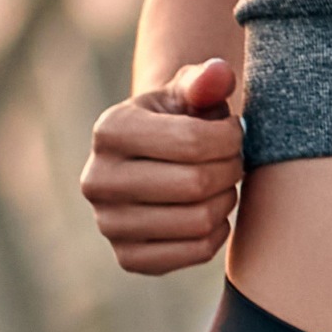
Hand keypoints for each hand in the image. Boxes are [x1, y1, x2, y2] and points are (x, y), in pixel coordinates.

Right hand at [78, 57, 244, 275]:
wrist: (156, 160)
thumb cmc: (180, 119)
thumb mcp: (190, 92)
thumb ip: (207, 80)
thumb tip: (218, 73)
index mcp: (110, 129)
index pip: (193, 141)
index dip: (231, 137)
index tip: (234, 131)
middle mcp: (97, 179)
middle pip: (196, 184)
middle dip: (231, 169)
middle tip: (234, 160)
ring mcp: (108, 224)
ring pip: (198, 222)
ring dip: (226, 200)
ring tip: (223, 183)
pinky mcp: (128, 258)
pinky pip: (194, 252)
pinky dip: (217, 232)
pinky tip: (211, 211)